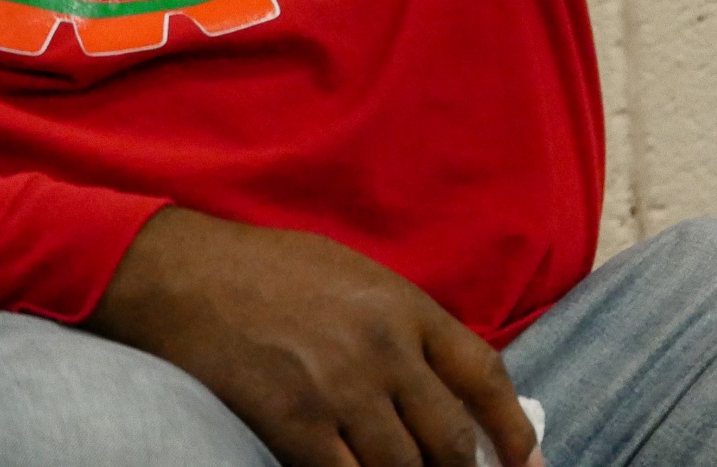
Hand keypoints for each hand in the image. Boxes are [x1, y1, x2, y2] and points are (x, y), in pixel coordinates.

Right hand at [87, 207, 543, 466]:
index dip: (513, 428)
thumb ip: (403, 325)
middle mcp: (384, 350)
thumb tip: (443, 382)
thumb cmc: (271, 269)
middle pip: (451, 438)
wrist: (190, 274)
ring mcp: (341, 389)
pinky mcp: (294, 423)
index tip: (527, 461)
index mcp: (406, 307)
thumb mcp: (356, 275)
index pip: (484, 374)